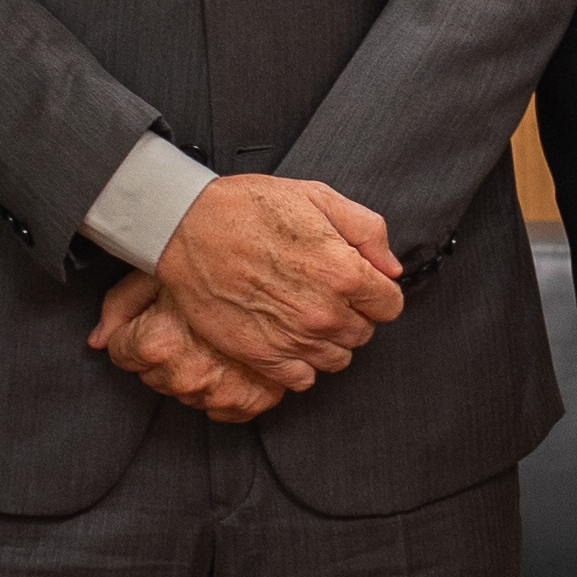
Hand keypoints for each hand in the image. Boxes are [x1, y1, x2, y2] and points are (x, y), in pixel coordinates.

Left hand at [90, 268, 286, 420]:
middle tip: (192, 320)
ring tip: (216, 336)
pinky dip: (232, 389)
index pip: (121, 351)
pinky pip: (229, 410)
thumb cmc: (215, 257)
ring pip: (190, 394)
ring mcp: (222, 392)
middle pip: (154, 376)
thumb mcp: (161, 268)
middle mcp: (185, 375)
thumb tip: (94, 340)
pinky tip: (236, 360)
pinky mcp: (256, 400)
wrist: (291, 266)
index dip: (137, 328)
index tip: (159, 313)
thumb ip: (121, 303)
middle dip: (166, 351)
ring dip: (200, 371)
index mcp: (155, 343)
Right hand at [158, 173, 407, 392]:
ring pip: (337, 359)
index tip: (358, 283)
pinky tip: (286, 337)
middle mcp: (324, 313)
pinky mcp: (261, 356)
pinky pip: (302, 379)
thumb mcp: (318, 196)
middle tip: (323, 292)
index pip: (390, 305)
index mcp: (345, 272)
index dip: (376, 291)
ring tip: (302, 313)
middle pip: (364, 333)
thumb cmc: (248, 208)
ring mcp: (293, 339)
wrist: (186, 227)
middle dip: (351, 314)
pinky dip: (300, 364)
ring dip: (327, 340)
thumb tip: (390, 267)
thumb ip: (367, 231)